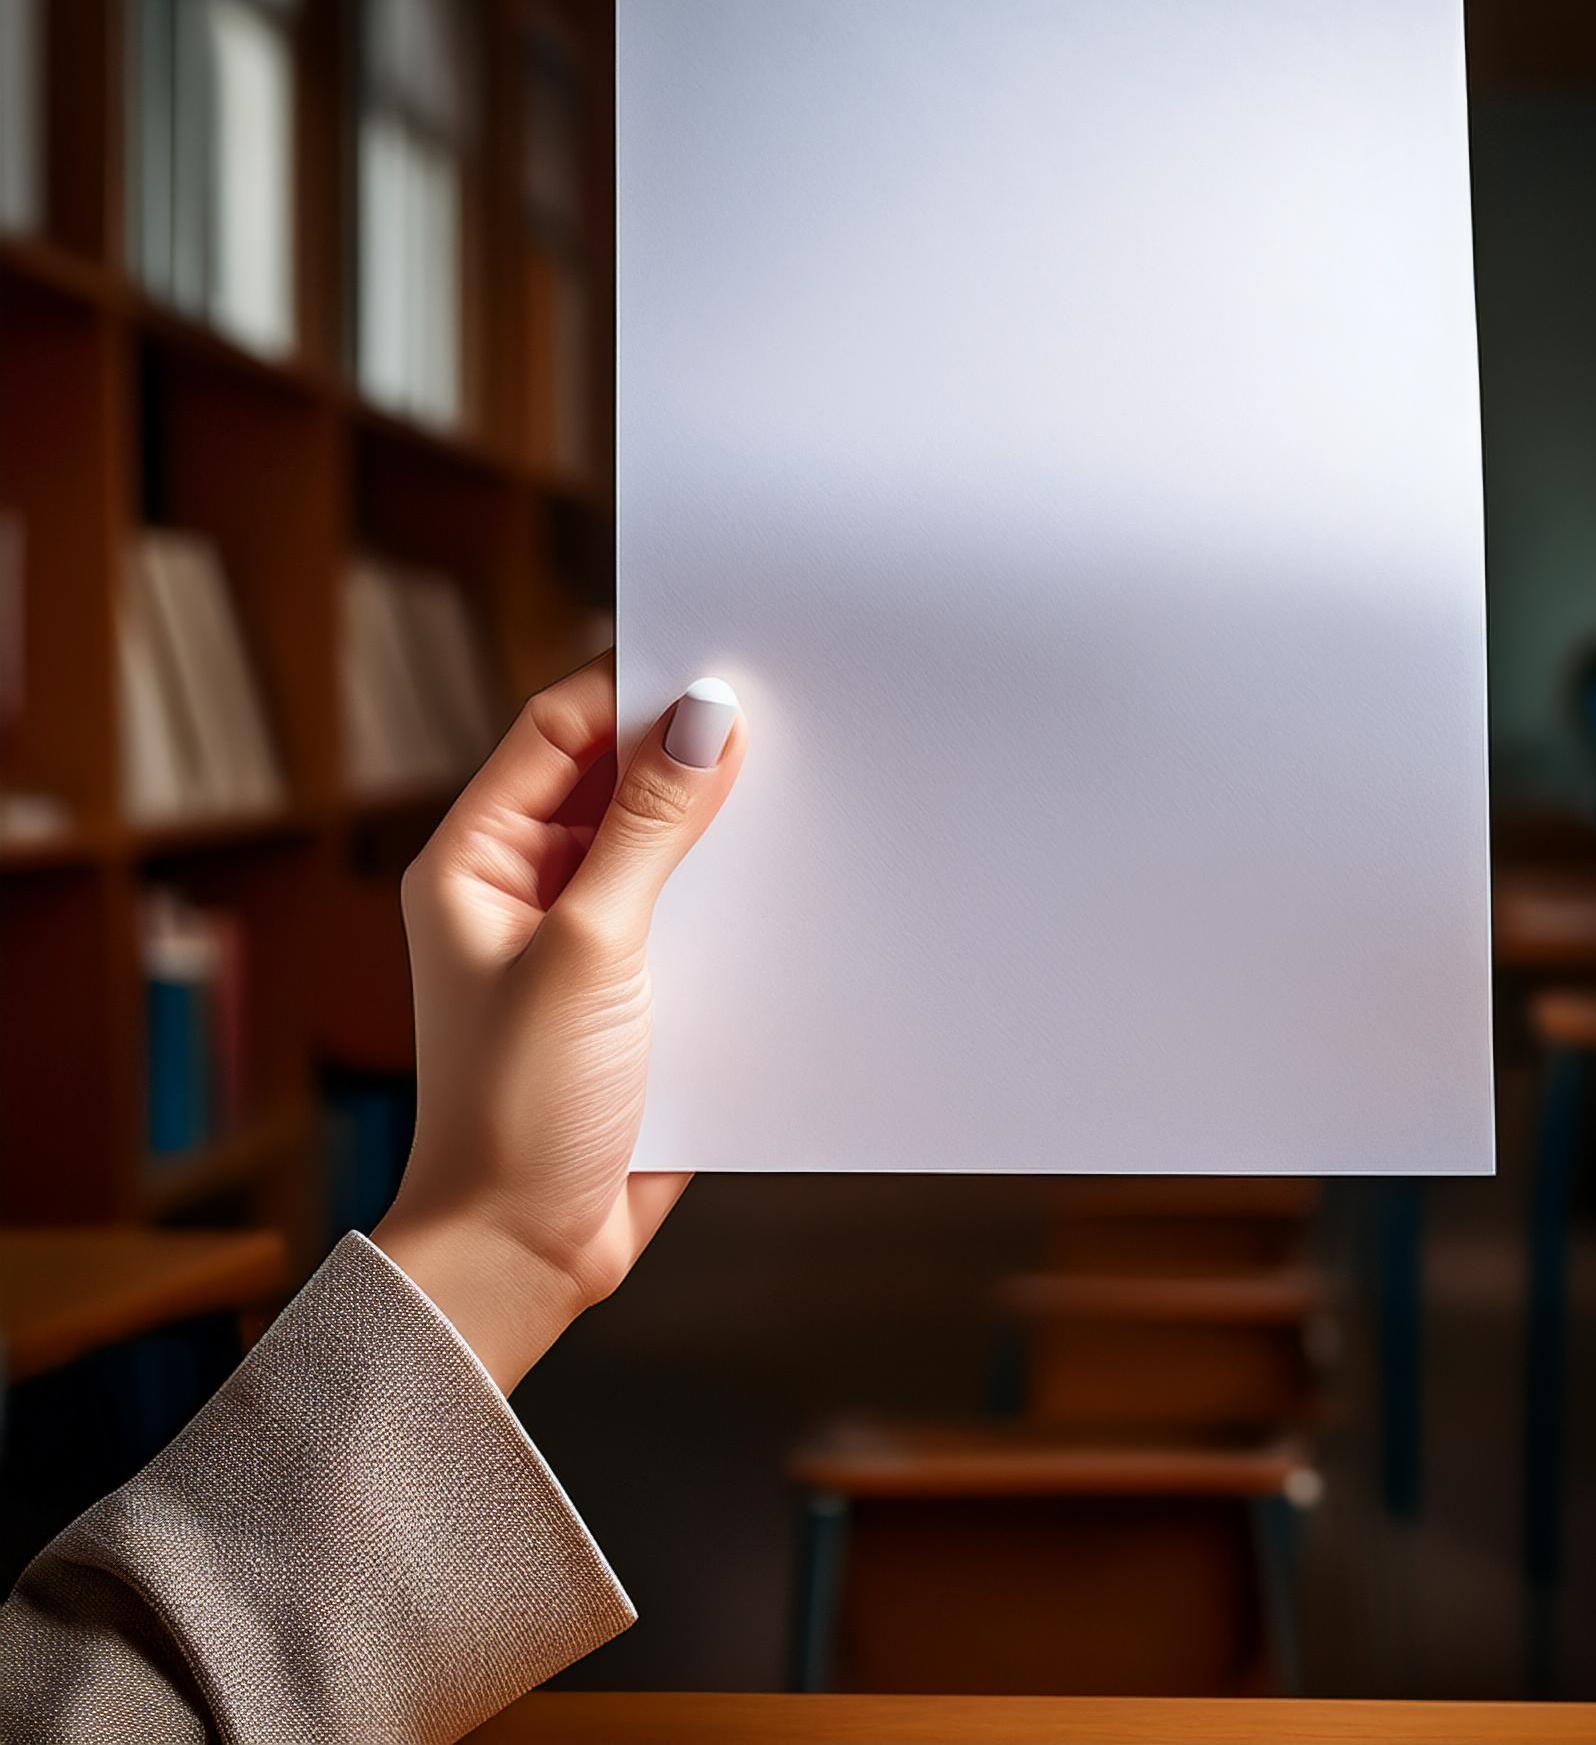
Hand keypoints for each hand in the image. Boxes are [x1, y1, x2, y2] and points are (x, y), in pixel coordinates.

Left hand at [374, 652, 746, 1390]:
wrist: (529, 1249)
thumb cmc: (520, 1104)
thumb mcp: (591, 946)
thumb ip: (651, 829)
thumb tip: (704, 718)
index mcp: (477, 858)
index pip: (556, 728)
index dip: (631, 687)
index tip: (720, 661)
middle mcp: (527, 886)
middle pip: (615, 779)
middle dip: (690, 751)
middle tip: (781, 716)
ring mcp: (585, 939)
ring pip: (663, 846)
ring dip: (723, 825)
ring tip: (804, 788)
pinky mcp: (638, 991)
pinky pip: (693, 914)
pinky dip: (739, 895)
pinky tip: (798, 882)